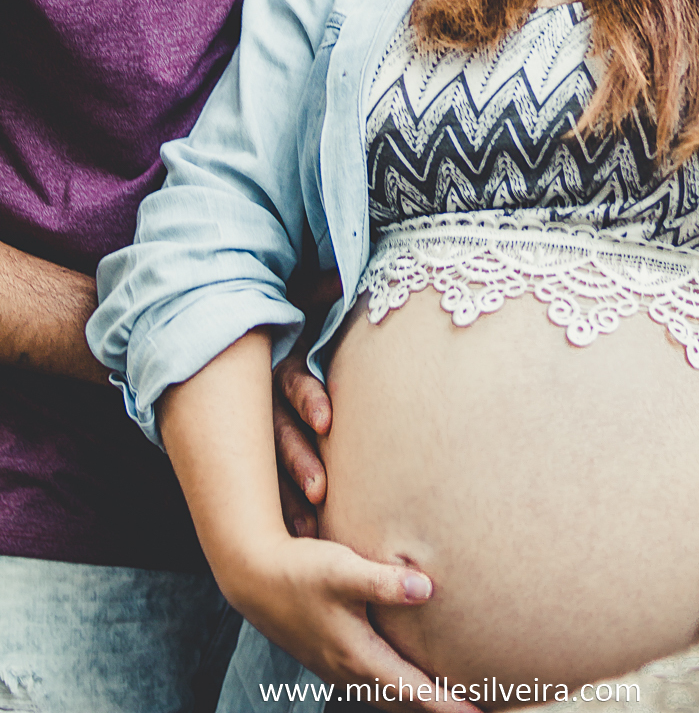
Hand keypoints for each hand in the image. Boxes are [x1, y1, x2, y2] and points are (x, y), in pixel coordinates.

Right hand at [228, 532, 477, 712]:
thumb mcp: (342, 569)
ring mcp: (335, 668)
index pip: (413, 690)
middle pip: (402, 703)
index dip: (447, 705)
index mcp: (357, 655)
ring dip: (415, 703)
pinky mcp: (327, 657)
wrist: (253, 576)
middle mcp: (347, 670)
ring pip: (384, 698)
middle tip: (472, 712)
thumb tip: (427, 589)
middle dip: (436, 710)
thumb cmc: (300, 570)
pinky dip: (394, 692)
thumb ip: (384, 581)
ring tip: (444, 702)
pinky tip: (401, 680)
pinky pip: (370, 687)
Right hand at [274, 266, 343, 536]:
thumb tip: (339, 272)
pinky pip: (266, 483)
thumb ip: (317, 290)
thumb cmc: (290, 322)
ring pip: (269, 464)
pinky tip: (298, 535)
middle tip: (320, 489)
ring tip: (309, 525)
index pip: (293, 381)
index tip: (328, 420)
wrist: (250, 339)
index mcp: (279, 362)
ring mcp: (260, 427)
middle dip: (298, 459)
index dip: (310, 399)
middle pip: (279, 431)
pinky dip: (281, 507)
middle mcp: (264, 397)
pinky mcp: (258, 451)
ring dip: (289, 493)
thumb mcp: (299, 302)